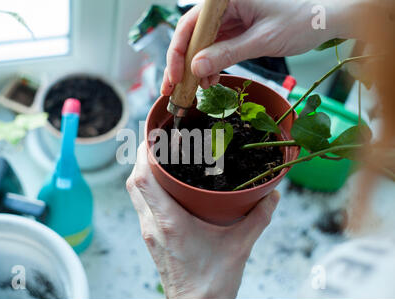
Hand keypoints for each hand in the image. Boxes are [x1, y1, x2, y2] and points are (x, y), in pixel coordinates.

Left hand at [126, 142, 279, 298]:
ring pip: (134, 193)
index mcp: (169, 223)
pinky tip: (162, 182)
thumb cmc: (212, 281)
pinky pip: (141, 204)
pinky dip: (146, 187)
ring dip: (141, 171)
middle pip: (134, 182)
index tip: (152, 134)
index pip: (143, 180)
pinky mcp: (151, 237)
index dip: (142, 153)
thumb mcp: (240, 246)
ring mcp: (148, 232)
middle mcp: (152, 225)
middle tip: (157, 138)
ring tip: (158, 155)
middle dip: (141, 156)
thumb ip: (259, 218)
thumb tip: (273, 194)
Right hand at [161, 0, 350, 94]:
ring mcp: (229, 17)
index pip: (191, 24)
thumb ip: (228, 53)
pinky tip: (209, 82)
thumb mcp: (262, 39)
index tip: (175, 77)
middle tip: (172, 89)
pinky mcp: (236, 28)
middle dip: (182, 64)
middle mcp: (224, 5)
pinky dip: (211, 66)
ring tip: (193, 91)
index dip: (178, 52)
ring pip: (201, 44)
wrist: (325, 18)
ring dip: (195, 69)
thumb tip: (196, 69)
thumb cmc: (302, 20)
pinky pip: (215, 48)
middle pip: (191, 35)